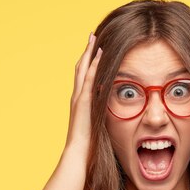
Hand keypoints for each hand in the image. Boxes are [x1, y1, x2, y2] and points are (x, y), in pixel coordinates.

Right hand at [65, 32, 102, 150]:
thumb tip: (112, 112)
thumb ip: (101, 116)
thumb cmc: (88, 145)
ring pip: (83, 69)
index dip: (88, 63)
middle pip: (81, 68)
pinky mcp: (83, 101)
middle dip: (87, 52)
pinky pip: (89, 79)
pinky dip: (94, 65)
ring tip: (94, 38)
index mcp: (80, 102)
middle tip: (92, 36)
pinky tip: (99, 53)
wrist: (78, 153)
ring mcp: (78, 98)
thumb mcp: (97, 126)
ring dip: (89, 53)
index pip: (83, 77)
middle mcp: (77, 97)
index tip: (94, 50)